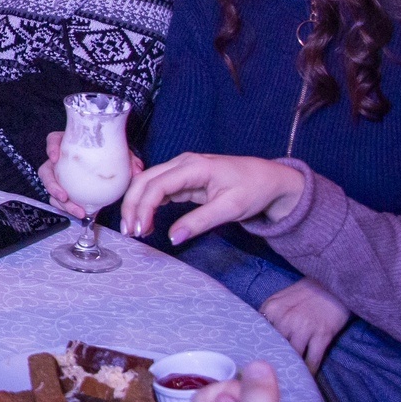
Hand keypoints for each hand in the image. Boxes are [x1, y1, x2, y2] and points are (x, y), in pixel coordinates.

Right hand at [36, 130, 143, 218]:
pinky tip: (83, 214)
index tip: (55, 157)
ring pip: (52, 189)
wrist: (113, 164)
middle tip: (64, 196)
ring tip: (76, 211)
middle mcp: (61, 161)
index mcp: (69, 145)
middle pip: (46, 170)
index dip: (51, 148)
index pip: (54, 140)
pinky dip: (69, 208)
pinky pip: (61, 200)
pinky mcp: (66, 190)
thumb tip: (136, 169)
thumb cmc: (112, 153)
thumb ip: (127, 159)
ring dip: (60, 202)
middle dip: (52, 185)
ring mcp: (61, 176)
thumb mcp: (120, 152)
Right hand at [121, 153, 306, 244]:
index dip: (143, 208)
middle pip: (144, 181)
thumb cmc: (254, 189)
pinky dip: (148, 204)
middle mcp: (182, 163)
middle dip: (132, 206)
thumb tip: (173, 238)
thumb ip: (200, 222)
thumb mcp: (231, 208)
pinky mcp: (182, 179)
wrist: (270, 179)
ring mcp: (181, 169)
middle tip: (130, 232)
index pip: (157, 185)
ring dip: (137, 205)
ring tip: (135, 230)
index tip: (140, 231)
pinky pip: (157, 189)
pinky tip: (146, 221)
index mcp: (193, 166)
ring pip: (146, 184)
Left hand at [262, 278, 352, 372]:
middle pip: (274, 347)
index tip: (256, 362)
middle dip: (274, 362)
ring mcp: (303, 327)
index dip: (258, 349)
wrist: (335, 283)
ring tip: (290, 378)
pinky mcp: (322, 334)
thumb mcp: (282, 299)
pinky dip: (310, 370)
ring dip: (292, 368)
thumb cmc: (308, 292)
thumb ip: (270, 316)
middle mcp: (284, 319)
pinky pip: (313, 359)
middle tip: (271, 376)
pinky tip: (308, 377)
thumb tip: (261, 338)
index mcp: (270, 309)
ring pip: (293, 356)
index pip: (259, 334)